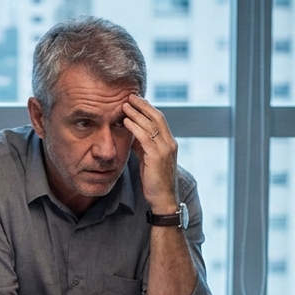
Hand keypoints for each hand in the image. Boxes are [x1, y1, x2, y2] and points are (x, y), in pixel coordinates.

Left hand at [122, 95, 177, 212]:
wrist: (163, 199)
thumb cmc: (155, 180)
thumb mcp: (148, 159)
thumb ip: (142, 145)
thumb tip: (132, 133)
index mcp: (169, 142)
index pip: (159, 118)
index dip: (147, 107)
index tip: (136, 99)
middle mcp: (169, 143)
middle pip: (157, 116)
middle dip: (143, 105)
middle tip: (129, 95)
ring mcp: (165, 149)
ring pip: (151, 124)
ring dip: (136, 113)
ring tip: (124, 105)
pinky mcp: (158, 157)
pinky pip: (145, 137)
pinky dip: (135, 127)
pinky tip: (125, 121)